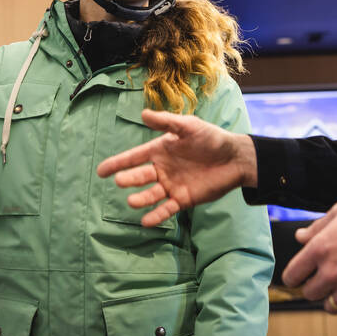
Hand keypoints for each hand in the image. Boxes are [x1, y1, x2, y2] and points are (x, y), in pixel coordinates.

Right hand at [95, 109, 256, 226]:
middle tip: (120, 182)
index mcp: (160, 150)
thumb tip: (143, 114)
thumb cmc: (212, 138)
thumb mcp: (189, 126)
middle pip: (140, 176)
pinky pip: (167, 209)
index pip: (134, 157)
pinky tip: (146, 221)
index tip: (101, 171)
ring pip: (151, 194)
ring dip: (141, 199)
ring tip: (132, 201)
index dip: (118, 163)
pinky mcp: (184, 199)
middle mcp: (162, 169)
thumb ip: (167, 122)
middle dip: (129, 179)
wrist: (235, 158)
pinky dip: (156, 215)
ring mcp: (172, 185)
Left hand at [283, 199, 336, 322]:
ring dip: (336, 299)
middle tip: (326, 281)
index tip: (298, 278)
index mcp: (319, 250)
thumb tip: (300, 237)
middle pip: (310, 294)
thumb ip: (317, 227)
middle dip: (315, 288)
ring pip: (331, 307)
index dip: (294, 277)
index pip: (292, 276)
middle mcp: (331, 272)